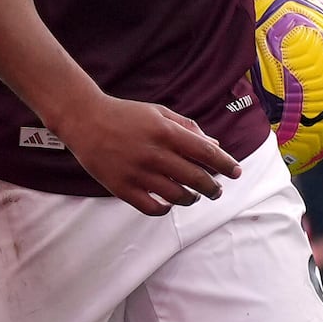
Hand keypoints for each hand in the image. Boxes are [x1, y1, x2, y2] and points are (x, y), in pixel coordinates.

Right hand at [57, 95, 243, 216]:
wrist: (85, 120)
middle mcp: (155, 154)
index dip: (226, 165)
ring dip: (191, 198)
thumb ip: (188, 128)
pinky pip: (152, 208)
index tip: (236, 173)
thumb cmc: (126, 115)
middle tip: (217, 191)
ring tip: (193, 196)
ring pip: (177, 196)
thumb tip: (215, 146)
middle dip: (213, 188)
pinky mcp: (122, 188)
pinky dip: (166, 209)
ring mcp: (138, 173)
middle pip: (196, 179)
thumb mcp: (159, 112)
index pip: (206, 153)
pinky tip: (168, 203)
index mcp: (166, 132)